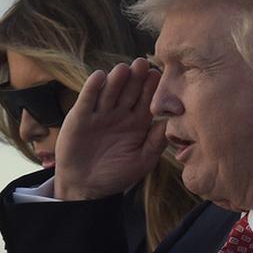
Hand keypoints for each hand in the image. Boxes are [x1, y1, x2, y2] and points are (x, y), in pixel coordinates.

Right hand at [54, 58, 166, 200]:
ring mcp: (100, 113)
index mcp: (138, 121)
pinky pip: (87, 99)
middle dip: (135, 78)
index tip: (158, 76)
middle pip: (129, 90)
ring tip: (123, 69)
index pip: (147, 99)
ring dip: (116, 80)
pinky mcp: (80, 116)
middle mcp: (120, 113)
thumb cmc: (116, 175)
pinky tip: (99, 77)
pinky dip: (92, 88)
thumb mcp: (142, 160)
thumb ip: (156, 142)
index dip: (151, 88)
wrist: (85, 187)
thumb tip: (172, 123)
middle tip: (142, 64)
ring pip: (109, 91)